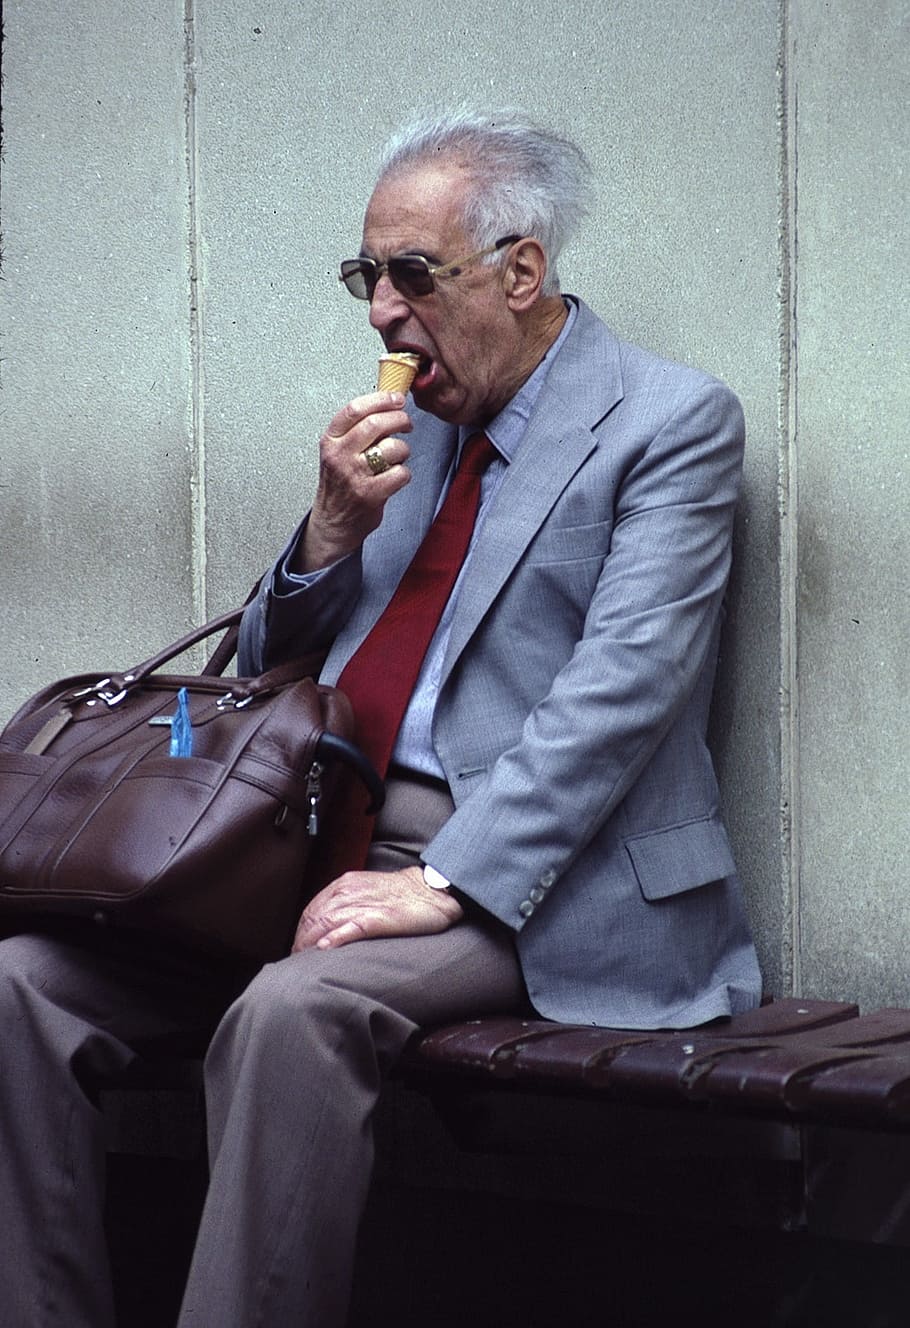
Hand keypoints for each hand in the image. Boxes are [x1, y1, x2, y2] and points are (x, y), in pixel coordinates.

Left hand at [292, 865, 463, 951]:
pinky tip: (325, 949)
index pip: (311, 910)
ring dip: (310, 944)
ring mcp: (363, 903)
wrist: (433, 890)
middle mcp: (349, 891)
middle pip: (312, 918)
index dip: (300, 932)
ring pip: (325, 923)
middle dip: (300, 941)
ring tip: (304, 962)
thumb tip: (325, 928)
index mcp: (344, 885)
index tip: (298, 950)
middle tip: (297, 962)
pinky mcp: (379, 917)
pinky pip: (350, 927)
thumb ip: (346, 905)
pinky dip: (334, 938)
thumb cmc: (402, 896)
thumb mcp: (367, 892)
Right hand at [295, 392, 412, 571]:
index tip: (397, 399)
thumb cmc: (339, 485)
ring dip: (403, 450)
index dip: (381, 399)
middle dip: (400, 419)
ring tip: (397, 457)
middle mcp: (340, 456)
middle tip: (406, 424)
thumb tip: (387, 405)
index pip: (355, 409)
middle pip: (376, 423)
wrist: (333, 523)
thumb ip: (357, 431)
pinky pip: (400, 473)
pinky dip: (404, 474)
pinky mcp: (370, 494)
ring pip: (392, 448)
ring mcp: (354, 475)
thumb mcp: (337, 452)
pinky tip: (395, 477)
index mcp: (330, 441)